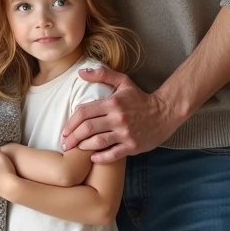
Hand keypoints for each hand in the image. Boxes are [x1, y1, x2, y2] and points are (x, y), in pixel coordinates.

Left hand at [60, 66, 182, 163]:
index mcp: (112, 103)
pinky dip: (100, 157)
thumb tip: (80, 73)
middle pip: (88, 128)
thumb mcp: (123, 81)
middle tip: (65, 143)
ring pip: (98, 142)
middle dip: (73, 137)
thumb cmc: (140, 97)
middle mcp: (118, 118)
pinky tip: (92, 157)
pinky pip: (113, 154)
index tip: (64, 130)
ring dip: (83, 147)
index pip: (84, 112)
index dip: (70, 122)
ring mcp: (126, 133)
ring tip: (76, 149)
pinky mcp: (133, 146)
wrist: (165, 112)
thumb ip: (102, 74)